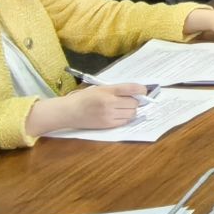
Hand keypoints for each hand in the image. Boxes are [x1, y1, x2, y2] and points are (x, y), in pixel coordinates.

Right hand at [29, 83, 146, 135]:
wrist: (69, 111)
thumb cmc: (85, 98)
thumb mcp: (100, 88)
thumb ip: (117, 89)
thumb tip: (137, 92)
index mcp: (108, 91)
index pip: (132, 88)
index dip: (142, 89)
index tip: (143, 91)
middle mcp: (110, 103)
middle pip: (134, 103)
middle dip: (135, 101)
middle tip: (129, 100)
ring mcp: (109, 115)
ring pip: (132, 113)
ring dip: (131, 110)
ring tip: (123, 108)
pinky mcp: (107, 125)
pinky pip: (125, 121)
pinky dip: (125, 118)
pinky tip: (119, 114)